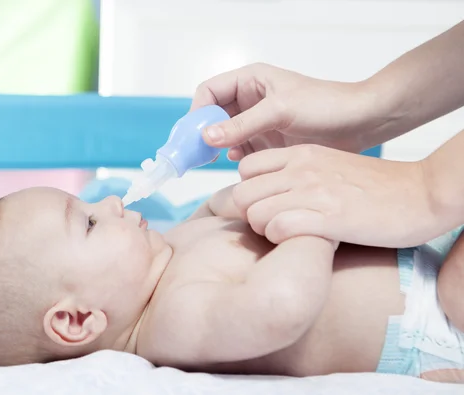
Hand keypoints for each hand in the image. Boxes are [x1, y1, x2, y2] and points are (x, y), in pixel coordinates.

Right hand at [191, 63, 379, 158]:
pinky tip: (240, 162)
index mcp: (250, 80)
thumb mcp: (280, 111)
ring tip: (217, 159)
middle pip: (212, 114)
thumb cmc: (326, 105)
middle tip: (198, 154)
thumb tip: (207, 137)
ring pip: (224, 134)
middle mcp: (249, 99)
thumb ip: (242, 125)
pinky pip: (240, 148)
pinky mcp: (266, 140)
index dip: (198, 112)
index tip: (195, 136)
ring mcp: (257, 121)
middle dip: (203, 132)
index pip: (209, 92)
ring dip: (218, 146)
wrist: (360, 123)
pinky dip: (235, 156)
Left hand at [232, 144, 439, 247]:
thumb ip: (297, 172)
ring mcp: (313, 192)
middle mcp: (301, 169)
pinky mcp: (329, 217)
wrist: (421, 194)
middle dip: (249, 215)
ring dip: (264, 230)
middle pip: (241, 194)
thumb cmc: (375, 186)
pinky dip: (280, 240)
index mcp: (301, 154)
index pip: (245, 168)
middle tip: (270, 225)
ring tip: (286, 234)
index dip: (250, 190)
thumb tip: (269, 191)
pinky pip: (277, 229)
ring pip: (254, 213)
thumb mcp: (328, 165)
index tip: (264, 204)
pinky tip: (300, 240)